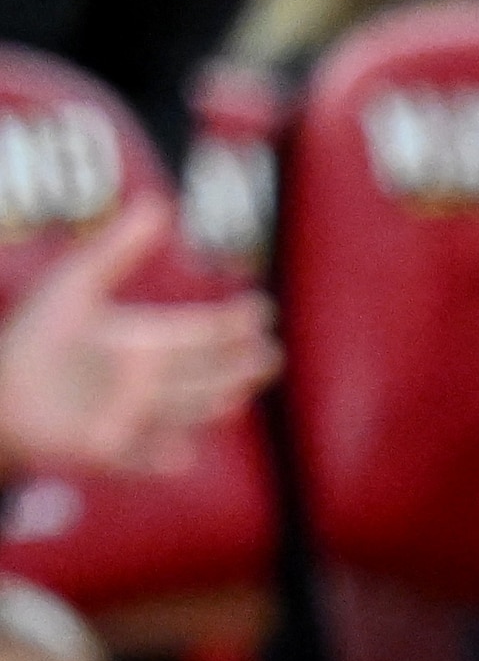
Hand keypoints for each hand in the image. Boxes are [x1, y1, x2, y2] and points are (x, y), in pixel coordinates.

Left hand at [0, 197, 276, 480]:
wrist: (1, 389)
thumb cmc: (36, 334)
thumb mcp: (77, 282)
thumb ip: (118, 248)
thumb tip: (158, 202)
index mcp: (149, 341)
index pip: (202, 331)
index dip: (233, 322)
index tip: (262, 308)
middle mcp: (151, 380)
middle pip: (206, 372)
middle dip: (240, 366)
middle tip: (270, 354)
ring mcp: (136, 416)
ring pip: (185, 409)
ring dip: (211, 404)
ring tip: (236, 393)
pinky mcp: (113, 450)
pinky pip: (145, 458)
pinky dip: (163, 458)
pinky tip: (182, 453)